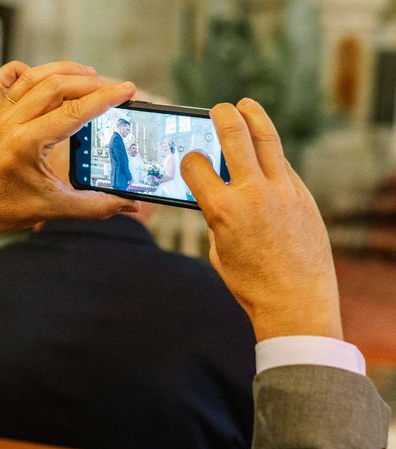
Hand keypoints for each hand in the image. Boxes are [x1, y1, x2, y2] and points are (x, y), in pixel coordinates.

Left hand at [0, 61, 137, 266]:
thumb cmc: (8, 209)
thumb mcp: (57, 208)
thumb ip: (96, 205)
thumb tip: (129, 204)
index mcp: (27, 143)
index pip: (73, 111)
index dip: (104, 98)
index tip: (126, 90)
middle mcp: (11, 123)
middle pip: (55, 86)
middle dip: (89, 82)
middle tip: (112, 87)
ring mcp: (0, 116)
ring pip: (33, 77)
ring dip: (63, 70)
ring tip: (88, 74)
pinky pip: (2, 81)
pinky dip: (21, 71)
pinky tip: (38, 74)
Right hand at [181, 99, 341, 341]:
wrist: (295, 300)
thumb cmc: (250, 282)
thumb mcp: (219, 249)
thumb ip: (216, 217)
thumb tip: (218, 196)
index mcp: (222, 210)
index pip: (195, 166)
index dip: (188, 159)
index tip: (189, 159)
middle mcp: (252, 193)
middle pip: (234, 136)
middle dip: (222, 116)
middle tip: (217, 108)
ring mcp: (282, 191)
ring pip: (267, 139)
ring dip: (254, 116)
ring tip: (246, 105)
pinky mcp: (303, 195)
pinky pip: (283, 164)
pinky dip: (270, 154)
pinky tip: (264, 151)